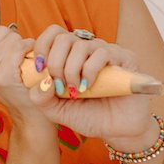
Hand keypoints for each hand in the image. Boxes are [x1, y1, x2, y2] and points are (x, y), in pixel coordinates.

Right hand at [0, 23, 46, 122]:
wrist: (28, 113)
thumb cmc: (14, 85)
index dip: (3, 38)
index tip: (6, 55)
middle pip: (0, 31)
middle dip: (13, 42)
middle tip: (17, 61)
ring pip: (11, 37)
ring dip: (23, 46)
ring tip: (23, 64)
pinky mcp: (3, 74)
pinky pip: (19, 47)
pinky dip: (29, 50)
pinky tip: (32, 62)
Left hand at [28, 24, 153, 144]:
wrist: (116, 130)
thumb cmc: (87, 116)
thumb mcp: (56, 110)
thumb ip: (41, 98)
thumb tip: (41, 80)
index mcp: (70, 55)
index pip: (53, 34)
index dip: (41, 47)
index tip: (39, 69)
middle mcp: (88, 49)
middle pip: (63, 38)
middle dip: (55, 63)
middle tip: (60, 86)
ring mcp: (106, 52)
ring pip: (81, 46)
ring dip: (72, 70)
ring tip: (75, 91)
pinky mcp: (125, 58)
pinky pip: (102, 53)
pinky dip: (89, 71)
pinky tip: (88, 87)